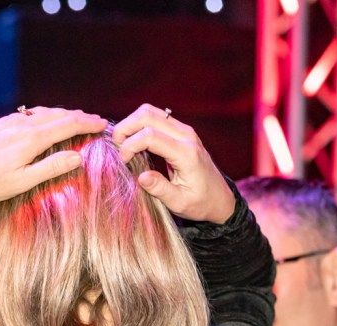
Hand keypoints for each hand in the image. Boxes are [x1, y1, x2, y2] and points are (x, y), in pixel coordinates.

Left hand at [0, 107, 106, 204]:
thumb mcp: (22, 182)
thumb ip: (51, 167)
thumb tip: (77, 157)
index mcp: (31, 139)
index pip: (68, 125)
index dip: (88, 123)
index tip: (103, 124)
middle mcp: (21, 124)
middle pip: (57, 114)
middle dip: (78, 116)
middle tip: (94, 120)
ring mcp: (6, 122)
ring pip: (40, 112)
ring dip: (60, 114)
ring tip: (73, 118)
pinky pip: (25, 114)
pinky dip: (41, 115)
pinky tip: (40, 121)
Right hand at [111, 104, 234, 223]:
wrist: (220, 198)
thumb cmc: (200, 203)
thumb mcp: (180, 203)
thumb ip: (160, 189)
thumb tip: (140, 176)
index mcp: (186, 154)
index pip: (150, 136)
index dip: (129, 146)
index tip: (123, 163)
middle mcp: (186, 136)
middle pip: (147, 115)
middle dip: (124, 129)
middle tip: (116, 149)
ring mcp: (184, 130)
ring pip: (149, 111)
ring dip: (130, 124)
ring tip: (122, 144)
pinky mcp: (180, 130)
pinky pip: (155, 116)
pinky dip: (138, 125)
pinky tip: (133, 142)